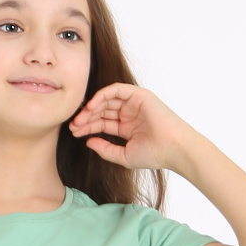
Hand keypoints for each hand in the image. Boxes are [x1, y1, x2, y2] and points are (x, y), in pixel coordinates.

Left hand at [68, 83, 188, 171]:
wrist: (173, 148)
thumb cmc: (154, 155)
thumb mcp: (123, 155)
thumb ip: (105, 149)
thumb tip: (88, 142)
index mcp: (127, 127)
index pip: (102, 123)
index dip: (87, 127)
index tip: (75, 133)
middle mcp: (129, 113)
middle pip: (102, 111)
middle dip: (86, 118)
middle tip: (73, 126)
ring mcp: (133, 103)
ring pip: (106, 100)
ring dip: (91, 108)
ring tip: (79, 119)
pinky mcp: (138, 94)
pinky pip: (115, 90)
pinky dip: (102, 96)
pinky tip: (91, 106)